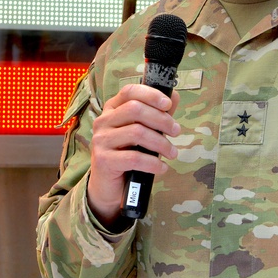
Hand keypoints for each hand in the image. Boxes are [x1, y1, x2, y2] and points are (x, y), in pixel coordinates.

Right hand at [87, 84, 180, 227]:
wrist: (109, 186)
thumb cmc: (128, 154)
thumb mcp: (143, 131)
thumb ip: (157, 114)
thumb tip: (175, 96)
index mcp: (112, 109)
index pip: (129, 92)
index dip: (150, 94)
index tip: (168, 104)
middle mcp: (103, 121)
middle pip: (135, 109)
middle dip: (161, 120)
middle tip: (176, 131)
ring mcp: (101, 140)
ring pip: (137, 133)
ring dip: (161, 143)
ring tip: (172, 153)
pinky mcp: (103, 160)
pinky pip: (134, 158)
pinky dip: (153, 163)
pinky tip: (162, 168)